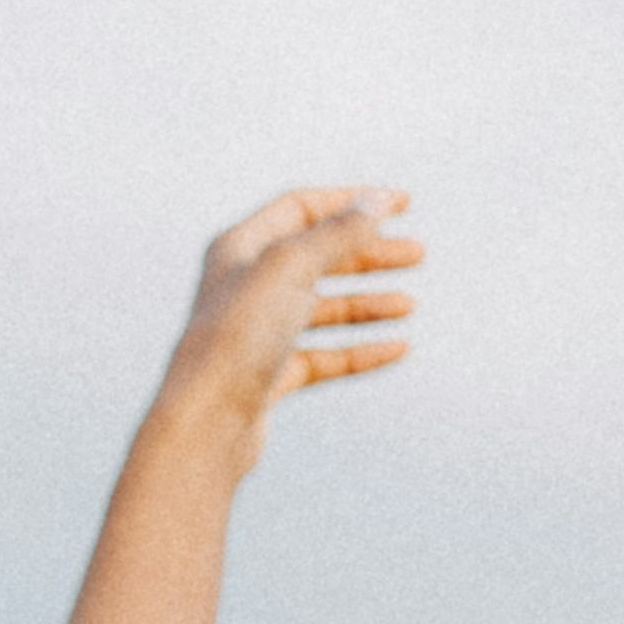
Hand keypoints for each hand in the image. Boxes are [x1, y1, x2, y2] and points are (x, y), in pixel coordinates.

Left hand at [154, 185, 421, 444]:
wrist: (205, 422)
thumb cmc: (235, 338)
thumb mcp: (291, 269)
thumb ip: (337, 232)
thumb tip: (377, 200)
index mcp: (239, 248)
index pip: (301, 209)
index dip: (351, 202)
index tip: (401, 204)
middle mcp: (245, 287)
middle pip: (315, 259)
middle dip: (367, 254)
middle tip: (417, 254)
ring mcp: (256, 334)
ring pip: (321, 310)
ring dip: (366, 303)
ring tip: (408, 305)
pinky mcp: (268, 377)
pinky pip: (323, 357)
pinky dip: (359, 351)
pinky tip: (396, 350)